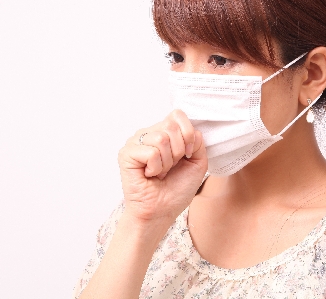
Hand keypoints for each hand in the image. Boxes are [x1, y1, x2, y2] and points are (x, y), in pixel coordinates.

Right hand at [117, 110, 207, 225]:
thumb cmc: (177, 189)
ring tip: (159, 172)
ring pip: (162, 139)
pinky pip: (151, 152)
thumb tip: (192, 129)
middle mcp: (148, 133)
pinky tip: (149, 175)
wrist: (162, 211)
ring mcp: (135, 142)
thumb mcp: (197, 162)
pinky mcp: (126, 154)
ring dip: (166, 162)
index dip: (188, 134)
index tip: (187, 154)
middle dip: (178, 151)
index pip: (177, 114)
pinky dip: (156, 167)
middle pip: (171, 125)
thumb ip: (198, 142)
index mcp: (164, 132)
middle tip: (170, 167)